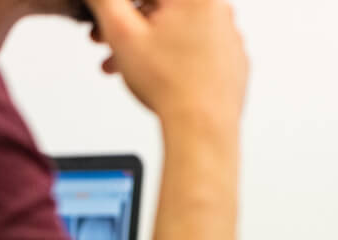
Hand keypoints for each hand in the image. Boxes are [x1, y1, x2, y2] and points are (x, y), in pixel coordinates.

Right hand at [85, 0, 247, 126]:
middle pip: (162, 9)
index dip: (122, 7)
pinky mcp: (233, 61)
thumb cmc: (172, 87)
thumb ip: (105, 1)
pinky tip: (153, 74)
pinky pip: (197, 51)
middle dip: (129, 25)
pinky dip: (174, 58)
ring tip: (121, 64)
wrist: (202, 129)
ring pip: (177, 31)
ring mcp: (230, 37)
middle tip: (105, 41)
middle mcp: (220, 11)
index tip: (108, 18)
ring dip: (146, 44)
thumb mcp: (122, 32)